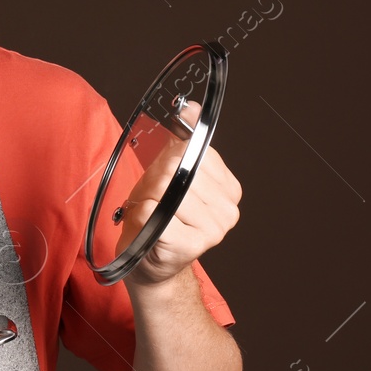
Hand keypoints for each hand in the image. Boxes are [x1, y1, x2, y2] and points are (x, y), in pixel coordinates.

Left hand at [118, 102, 241, 286]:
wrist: (149, 262)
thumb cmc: (158, 215)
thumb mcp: (167, 171)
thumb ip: (184, 139)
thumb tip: (192, 107)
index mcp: (229, 188)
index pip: (192, 152)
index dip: (169, 162)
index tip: (167, 181)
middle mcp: (229, 209)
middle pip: (176, 169)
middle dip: (154, 182)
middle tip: (153, 203)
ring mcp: (214, 229)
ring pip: (163, 189)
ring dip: (145, 199)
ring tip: (152, 216)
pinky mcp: (191, 244)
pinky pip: (152, 210)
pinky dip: (140, 215)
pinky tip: (149, 228)